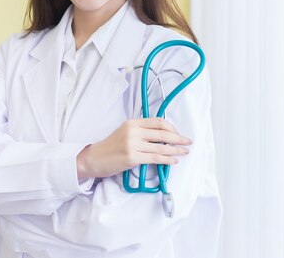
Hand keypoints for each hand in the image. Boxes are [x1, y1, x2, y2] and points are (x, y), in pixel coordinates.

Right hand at [76, 118, 191, 178]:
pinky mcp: (132, 158)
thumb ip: (140, 131)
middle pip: (163, 134)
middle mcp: (133, 131)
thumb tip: (161, 136)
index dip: (172, 128)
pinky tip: (174, 161)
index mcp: (132, 123)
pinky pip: (155, 158)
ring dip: (176, 150)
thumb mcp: (124, 132)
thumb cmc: (110, 147)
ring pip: (161, 147)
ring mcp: (132, 145)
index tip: (178, 133)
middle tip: (188, 142)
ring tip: (185, 152)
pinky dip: (167, 160)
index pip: (158, 122)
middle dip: (179, 138)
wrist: (94, 158)